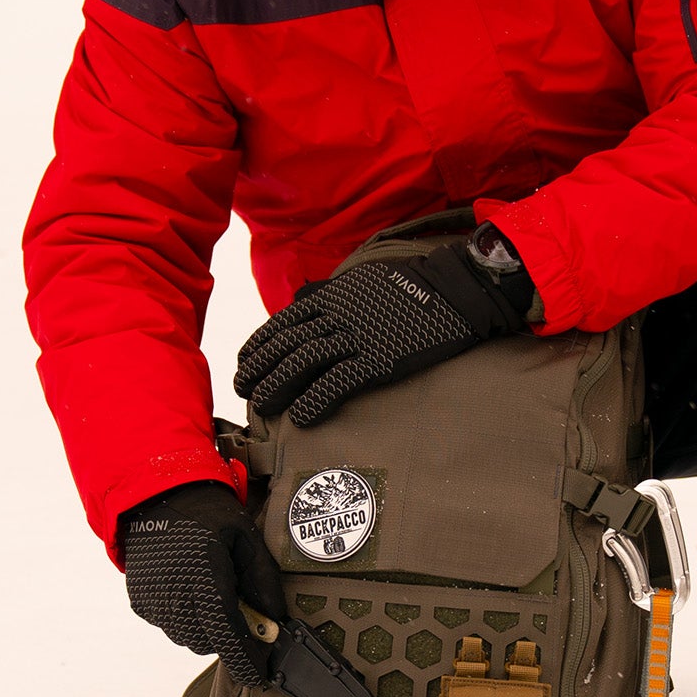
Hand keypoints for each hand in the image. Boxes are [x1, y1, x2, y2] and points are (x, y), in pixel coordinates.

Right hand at [121, 480, 284, 686]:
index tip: (260, 676)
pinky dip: (185, 617)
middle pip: (209, 642)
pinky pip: (171, 626)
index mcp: (203, 577)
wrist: (156, 497)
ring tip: (211, 590)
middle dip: (228, 636)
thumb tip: (275, 620)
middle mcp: (174, 595)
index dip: (245, 660)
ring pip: (189, 638)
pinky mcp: (141, 603)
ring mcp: (154, 602)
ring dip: (206, 627)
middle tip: (239, 608)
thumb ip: (263, 580)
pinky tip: (190, 587)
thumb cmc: (207, 515)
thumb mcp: (247, 538)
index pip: (227, 634)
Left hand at [233, 238, 532, 426]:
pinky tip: (301, 416)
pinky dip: (315, 399)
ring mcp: (356, 338)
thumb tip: (312, 304)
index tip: (244, 363)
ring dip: (277, 386)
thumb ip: (335, 295)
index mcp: (331, 297)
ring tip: (262, 406)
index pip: (281, 323)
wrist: (453, 290)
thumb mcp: (363, 280)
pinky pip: (338, 382)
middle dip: (259, 369)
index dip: (258, 346)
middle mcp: (336, 317)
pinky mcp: (378, 360)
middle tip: (243, 390)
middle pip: (286, 345)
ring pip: (303, 363)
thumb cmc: (411, 285)